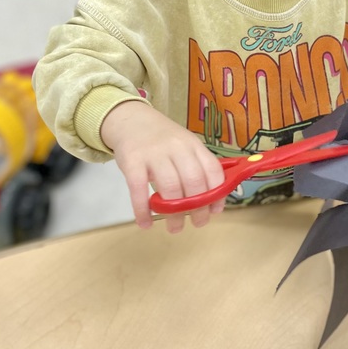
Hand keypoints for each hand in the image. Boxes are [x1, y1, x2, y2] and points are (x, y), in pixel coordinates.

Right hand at [100, 101, 225, 232]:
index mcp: (193, 144)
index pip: (212, 169)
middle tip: (198, 223)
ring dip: (174, 214)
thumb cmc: (162, 140)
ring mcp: (154, 154)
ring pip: (170, 187)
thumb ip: (198, 169)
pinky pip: (139, 189)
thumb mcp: (184, 146)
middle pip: (193, 181)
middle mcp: (176, 147)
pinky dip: (142, 210)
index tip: (214, 211)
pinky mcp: (132, 161)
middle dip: (198, 208)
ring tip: (175, 228)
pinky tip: (145, 223)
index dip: (217, 193)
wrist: (130, 120)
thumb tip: (213, 203)